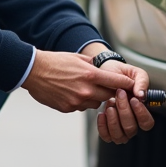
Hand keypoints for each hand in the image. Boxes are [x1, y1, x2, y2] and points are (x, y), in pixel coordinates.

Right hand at [21, 50, 135, 111]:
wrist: (34, 71)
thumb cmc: (55, 62)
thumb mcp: (78, 58)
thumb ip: (93, 65)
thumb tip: (104, 69)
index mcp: (90, 75)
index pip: (117, 83)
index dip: (126, 84)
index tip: (131, 85)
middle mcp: (86, 90)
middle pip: (108, 96)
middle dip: (108, 91)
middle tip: (104, 86)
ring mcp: (77, 101)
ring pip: (95, 104)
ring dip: (94, 98)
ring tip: (83, 88)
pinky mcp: (68, 108)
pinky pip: (81, 107)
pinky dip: (80, 102)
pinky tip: (71, 92)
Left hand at [96, 61, 154, 143]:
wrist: (103, 72)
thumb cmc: (119, 74)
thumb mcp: (133, 72)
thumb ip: (142, 81)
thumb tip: (142, 95)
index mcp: (141, 111)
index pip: (147, 123)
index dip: (141, 113)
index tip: (133, 99)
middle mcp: (132, 122)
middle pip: (131, 128)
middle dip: (123, 110)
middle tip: (118, 95)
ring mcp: (119, 128)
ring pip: (119, 135)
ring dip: (113, 120)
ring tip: (109, 103)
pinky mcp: (107, 129)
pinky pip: (106, 136)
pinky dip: (103, 126)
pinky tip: (102, 113)